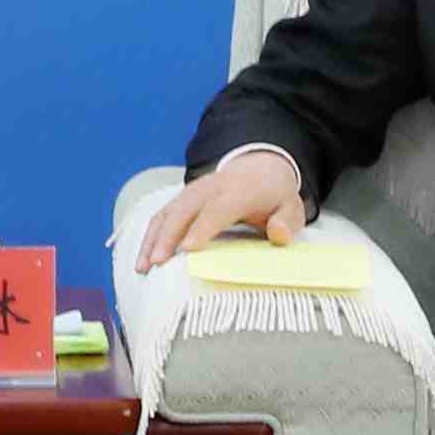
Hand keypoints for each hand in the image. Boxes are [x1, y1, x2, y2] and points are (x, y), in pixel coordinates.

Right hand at [130, 146, 308, 273]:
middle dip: (168, 236)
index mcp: (239, 190)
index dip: (202, 228)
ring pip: (167, 213)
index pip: (218, 208)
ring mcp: (192, 192)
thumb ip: (287, 221)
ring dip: (153, 239)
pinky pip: (161, 216)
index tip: (188, 249)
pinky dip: (149, 237)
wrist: (259, 168)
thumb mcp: (291, 206)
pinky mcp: (181, 200)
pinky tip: (143, 260)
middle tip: (158, 263)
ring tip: (143, 267)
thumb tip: (279, 235)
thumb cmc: (274, 196)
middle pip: (184, 210)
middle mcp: (211, 188)